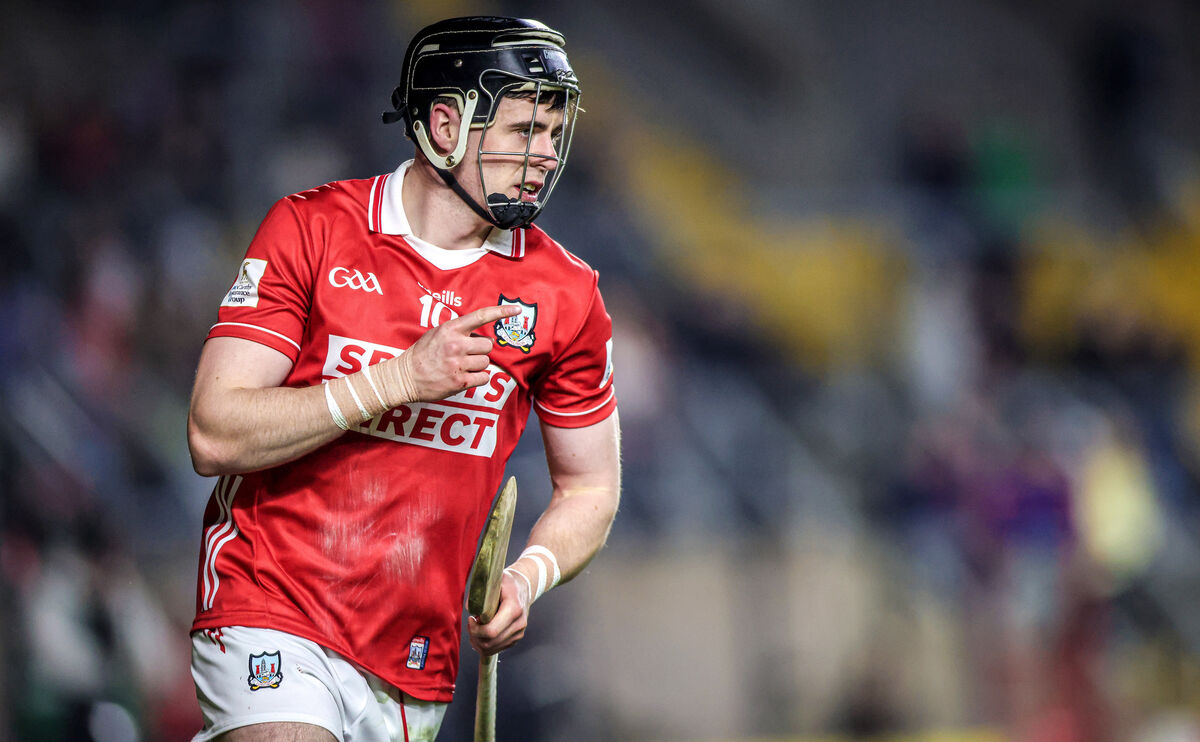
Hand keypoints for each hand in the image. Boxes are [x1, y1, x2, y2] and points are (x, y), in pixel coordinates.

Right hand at [378, 304, 519, 403]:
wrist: (405, 377)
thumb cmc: (423, 355)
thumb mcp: (437, 334)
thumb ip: (458, 332)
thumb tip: (481, 336)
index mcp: (451, 329)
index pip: (481, 316)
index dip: (501, 312)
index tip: (517, 309)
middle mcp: (456, 345)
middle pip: (488, 345)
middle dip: (480, 351)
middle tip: (466, 355)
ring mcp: (458, 364)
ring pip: (486, 362)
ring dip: (478, 365)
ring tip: (462, 366)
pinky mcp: (460, 382)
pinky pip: (483, 378)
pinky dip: (478, 378)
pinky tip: (464, 377)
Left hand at [468, 571, 529, 656]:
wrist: (523, 588)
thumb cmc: (507, 584)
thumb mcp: (493, 582)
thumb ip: (479, 594)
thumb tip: (469, 608)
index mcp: (514, 609)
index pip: (491, 631)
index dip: (475, 629)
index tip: (471, 618)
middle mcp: (519, 624)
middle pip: (489, 642)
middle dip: (474, 636)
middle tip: (471, 623)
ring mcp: (519, 633)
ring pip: (491, 649)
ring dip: (478, 642)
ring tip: (474, 629)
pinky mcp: (516, 639)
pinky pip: (496, 649)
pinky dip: (484, 645)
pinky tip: (480, 634)